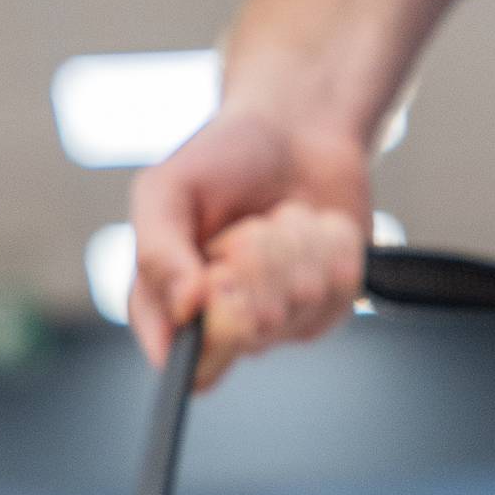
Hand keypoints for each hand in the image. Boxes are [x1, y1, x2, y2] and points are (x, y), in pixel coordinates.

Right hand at [130, 106, 370, 388]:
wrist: (293, 128)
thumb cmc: (222, 160)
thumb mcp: (167, 188)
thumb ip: (157, 250)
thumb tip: (185, 308)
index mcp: (173, 306)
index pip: (185, 366)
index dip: (209, 330)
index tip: (214, 281)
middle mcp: (226, 324)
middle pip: (248, 333)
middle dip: (253, 264)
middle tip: (245, 230)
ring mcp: (281, 321)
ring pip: (297, 303)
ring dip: (291, 242)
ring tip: (278, 216)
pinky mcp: (328, 306)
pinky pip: (338, 286)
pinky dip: (327, 239)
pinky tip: (313, 222)